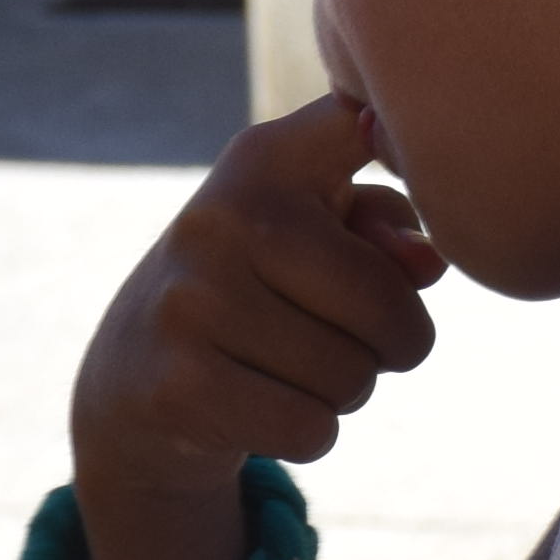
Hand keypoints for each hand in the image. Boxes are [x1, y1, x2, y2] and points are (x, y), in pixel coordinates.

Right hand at [66, 92, 442, 559]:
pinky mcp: (178, 385)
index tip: (386, 144)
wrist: (134, 376)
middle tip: (349, 338)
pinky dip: (311, 433)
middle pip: (384, 305)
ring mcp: (190, 301)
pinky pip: (311, 429)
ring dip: (346, 392)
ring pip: (351, 377)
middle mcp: (219, 218)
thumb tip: (424, 263)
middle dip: (395, 342)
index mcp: (264, 161)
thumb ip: (389, 229)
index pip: (357, 126)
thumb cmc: (265, 291)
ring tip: (294, 369)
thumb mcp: (322, 236)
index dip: (396, 141)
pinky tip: (265, 407)